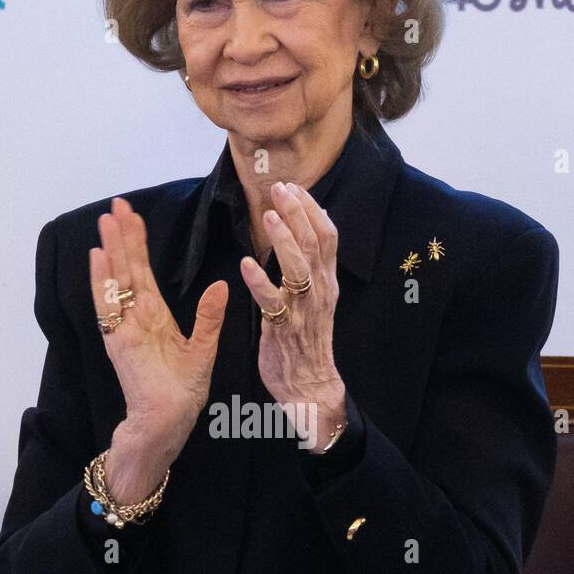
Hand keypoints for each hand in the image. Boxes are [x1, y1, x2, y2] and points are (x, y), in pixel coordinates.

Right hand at [90, 197, 228, 466]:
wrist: (169, 422)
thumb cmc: (183, 392)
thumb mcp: (203, 348)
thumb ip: (208, 316)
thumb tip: (220, 284)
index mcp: (154, 317)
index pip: (144, 271)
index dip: (138, 243)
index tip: (133, 215)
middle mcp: (136, 318)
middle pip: (127, 268)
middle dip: (122, 236)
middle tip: (116, 203)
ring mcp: (124, 328)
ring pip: (115, 281)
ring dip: (109, 250)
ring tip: (105, 220)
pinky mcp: (118, 341)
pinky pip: (107, 306)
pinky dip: (101, 282)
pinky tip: (97, 257)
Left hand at [239, 181, 345, 449]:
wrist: (309, 386)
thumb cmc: (306, 340)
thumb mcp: (314, 298)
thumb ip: (308, 267)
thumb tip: (298, 232)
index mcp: (327, 281)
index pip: (328, 236)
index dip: (312, 209)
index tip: (294, 187)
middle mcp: (319, 291)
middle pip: (315, 244)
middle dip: (298, 213)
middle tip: (280, 189)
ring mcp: (303, 310)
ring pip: (299, 268)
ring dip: (284, 241)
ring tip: (269, 217)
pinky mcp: (283, 329)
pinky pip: (272, 302)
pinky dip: (259, 281)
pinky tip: (246, 265)